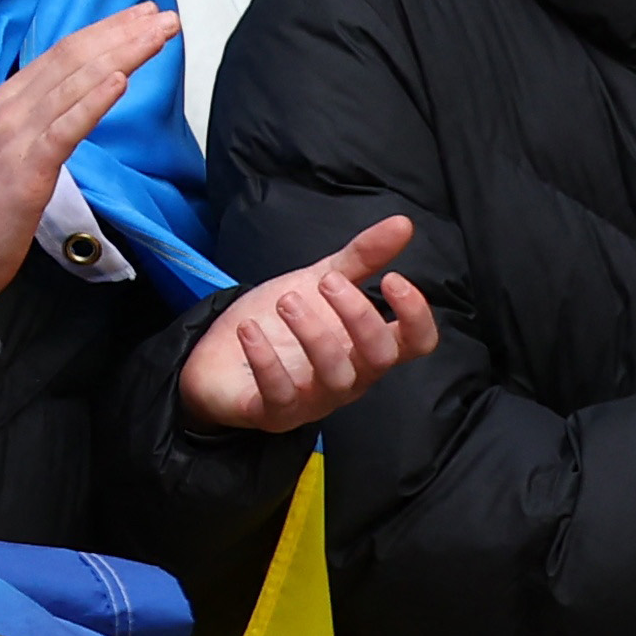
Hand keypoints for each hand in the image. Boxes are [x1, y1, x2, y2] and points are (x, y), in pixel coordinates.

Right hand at [0, 0, 177, 296]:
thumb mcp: (17, 145)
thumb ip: (46, 116)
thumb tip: (87, 94)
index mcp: (10, 99)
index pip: (64, 52)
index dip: (107, 29)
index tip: (143, 15)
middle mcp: (11, 107)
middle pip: (74, 59)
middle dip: (124, 35)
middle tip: (165, 18)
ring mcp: (16, 136)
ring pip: (75, 84)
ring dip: (122, 55)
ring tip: (156, 38)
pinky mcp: (27, 169)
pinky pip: (65, 129)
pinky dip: (94, 101)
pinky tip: (120, 81)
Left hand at [177, 216, 438, 432]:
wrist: (218, 356)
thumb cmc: (279, 323)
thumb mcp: (318, 282)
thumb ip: (361, 258)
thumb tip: (403, 222)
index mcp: (367, 346)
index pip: (417, 343)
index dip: (416, 315)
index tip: (394, 279)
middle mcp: (350, 378)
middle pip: (379, 358)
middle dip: (359, 317)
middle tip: (326, 282)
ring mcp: (313, 399)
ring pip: (335, 378)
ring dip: (313, 334)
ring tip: (286, 300)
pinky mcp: (273, 413)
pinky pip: (280, 397)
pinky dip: (267, 361)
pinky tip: (250, 330)